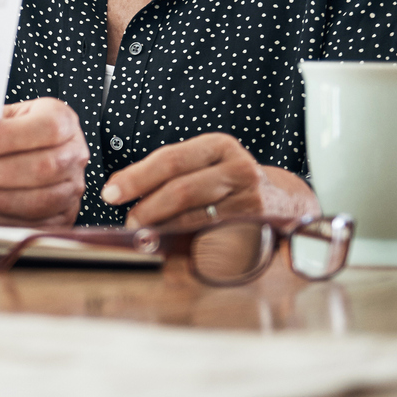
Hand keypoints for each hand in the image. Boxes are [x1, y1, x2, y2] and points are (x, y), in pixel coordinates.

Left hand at [0, 98, 89, 225]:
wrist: (31, 154)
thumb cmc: (11, 133)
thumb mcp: (5, 117)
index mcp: (63, 121)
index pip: (47, 128)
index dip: (9, 137)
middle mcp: (74, 155)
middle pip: (43, 168)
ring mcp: (72, 190)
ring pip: (37, 202)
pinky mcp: (62, 219)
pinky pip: (31, 226)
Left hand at [97, 132, 318, 230]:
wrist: (286, 204)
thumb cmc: (231, 185)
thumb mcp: (206, 167)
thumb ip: (170, 175)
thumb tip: (119, 190)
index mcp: (218, 146)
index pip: (170, 159)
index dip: (136, 177)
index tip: (110, 193)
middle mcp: (237, 168)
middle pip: (181, 188)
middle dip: (147, 209)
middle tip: (129, 223)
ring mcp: (250, 198)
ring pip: (196, 216)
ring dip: (163, 230)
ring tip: (145, 236)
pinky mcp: (257, 226)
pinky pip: (214, 238)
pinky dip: (189, 245)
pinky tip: (173, 249)